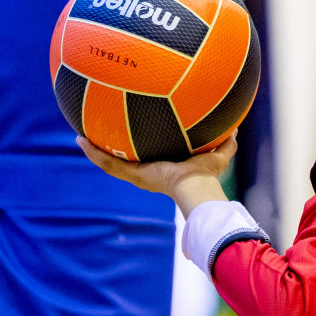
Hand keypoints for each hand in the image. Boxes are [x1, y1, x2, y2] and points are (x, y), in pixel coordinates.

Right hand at [77, 133, 234, 215]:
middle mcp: (148, 173)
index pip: (149, 158)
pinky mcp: (131, 175)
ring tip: (80, 139)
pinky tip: (81, 140)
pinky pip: (108, 163)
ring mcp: (137, 175)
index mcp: (165, 169)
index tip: (132, 137)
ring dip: (94, 152)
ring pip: (110, 163)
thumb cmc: (207, 177)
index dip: (140, 150)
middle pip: (125, 161)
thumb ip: (226, 142)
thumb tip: (234, 127)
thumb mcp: (218, 154)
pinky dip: (94, 153)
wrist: (194, 188)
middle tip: (100, 136)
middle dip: (112, 150)